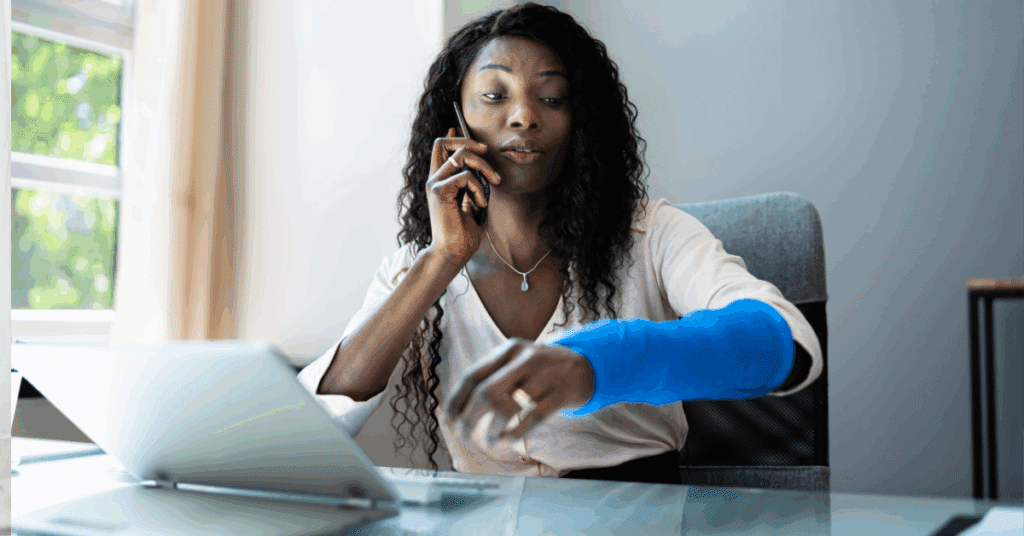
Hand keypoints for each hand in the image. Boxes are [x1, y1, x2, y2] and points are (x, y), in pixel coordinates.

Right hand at [426, 128, 501, 264]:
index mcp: (440, 180)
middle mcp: (434, 179)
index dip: (455, 136)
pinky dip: (478, 188)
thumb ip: (470, 185)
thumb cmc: (462, 233)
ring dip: (484, 166)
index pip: (440, 147)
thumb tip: (478, 169)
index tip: (473, 138)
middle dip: (469, 142)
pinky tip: (480, 203)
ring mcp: (434, 184)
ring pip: (460, 155)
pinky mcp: (439, 192)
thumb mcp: (469, 203)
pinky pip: (465, 176)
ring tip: (494, 182)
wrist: (453, 253)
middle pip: (444, 142)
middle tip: (487, 152)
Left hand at [445, 338, 594, 448]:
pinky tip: (507, 439)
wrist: (586, 366)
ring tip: (488, 441)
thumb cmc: (541, 370)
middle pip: (486, 392)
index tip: (449, 420)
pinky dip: (516, 432)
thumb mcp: (517, 362)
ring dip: (493, 430)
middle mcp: (526, 358)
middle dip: (470, 418)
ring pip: (508, 407)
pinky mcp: (562, 393)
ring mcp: (546, 375)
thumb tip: (456, 408)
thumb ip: (492, 376)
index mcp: (509, 350)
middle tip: (465, 434)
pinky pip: (532, 417)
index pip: (473, 375)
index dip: (457, 400)